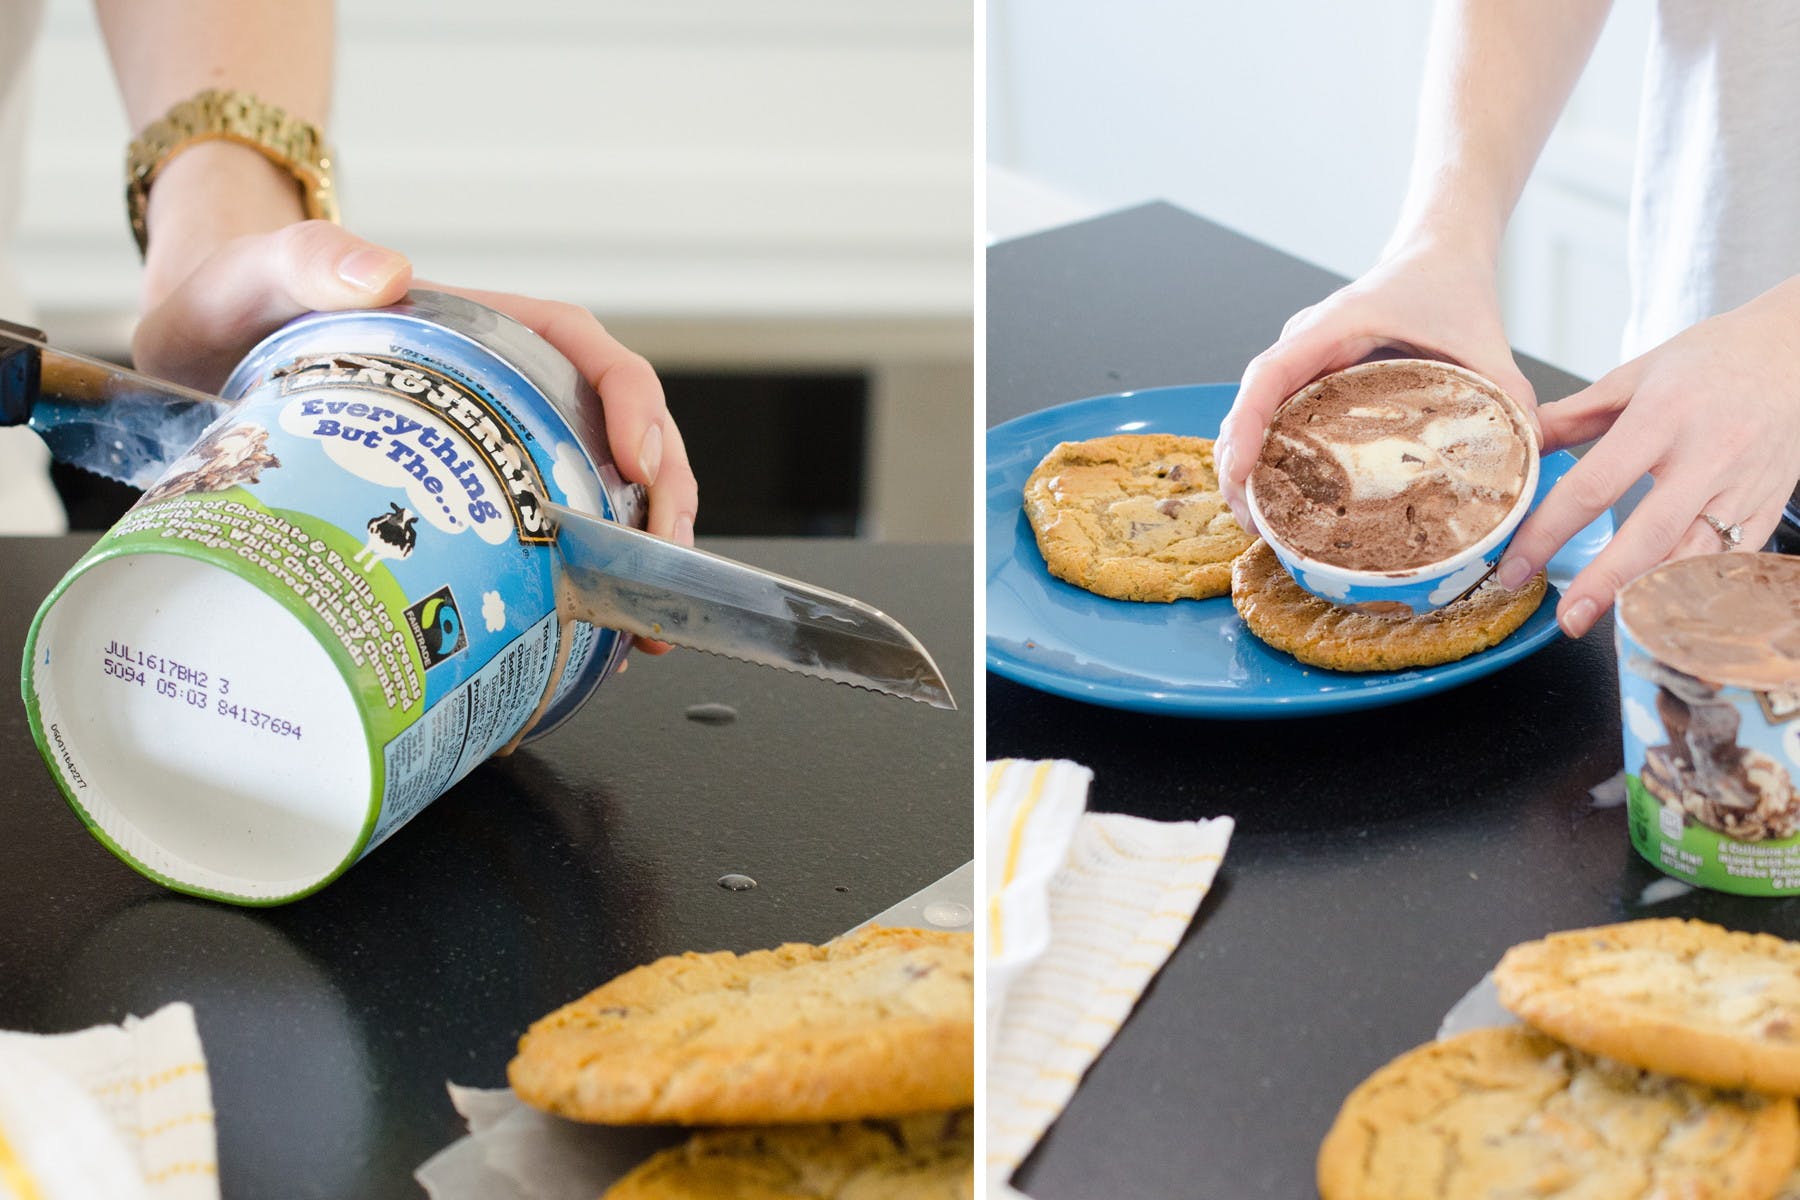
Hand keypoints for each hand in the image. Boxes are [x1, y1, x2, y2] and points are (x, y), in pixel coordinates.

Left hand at [133, 219, 697, 654]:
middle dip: (661, 499)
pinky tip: (589, 640)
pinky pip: (549, 540)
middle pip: (623, 437)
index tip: (640, 463)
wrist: (198, 354)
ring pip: (602, 495)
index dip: (635, 408)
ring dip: (638, 553)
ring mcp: (498, 451)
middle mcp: (511, 392)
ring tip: (640, 622)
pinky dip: (581, 587)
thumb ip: (315, 259)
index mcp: (491, 332)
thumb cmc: (241, 305)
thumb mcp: (268, 274)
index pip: (593, 357)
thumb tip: (386, 272)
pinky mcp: (473, 505)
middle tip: (657, 562)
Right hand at [1215, 238, 1534, 531]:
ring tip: (1259, 520)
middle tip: (1251, 520)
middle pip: (1249, 406)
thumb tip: (1530, 449)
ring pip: (1255, 415)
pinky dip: (1269, 455)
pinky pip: (1277, 417)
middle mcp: (1304, 344)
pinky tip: (1281, 496)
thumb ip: (1508, 390)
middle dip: (1237, 465)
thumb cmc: (1450, 284)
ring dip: (1248, 465)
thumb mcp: (1483, 337)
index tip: (1239, 472)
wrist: (1439, 251)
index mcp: (1332, 327)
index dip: (1245, 427)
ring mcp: (1303, 361)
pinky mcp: (1312, 377)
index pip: (1268, 376)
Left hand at [1494, 282, 1799, 637]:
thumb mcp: (1636, 375)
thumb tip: (1518, 445)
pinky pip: (1731, 561)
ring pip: (1695, 557)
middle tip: (1567, 618)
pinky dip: (1695, 589)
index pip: (1595, 485)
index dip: (1549, 531)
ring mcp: (1745, 487)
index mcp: (1663, 417)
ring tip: (1607, 623)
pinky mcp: (1771, 508)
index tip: (1516, 564)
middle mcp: (1708, 455)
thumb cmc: (1711, 361)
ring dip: (1650, 596)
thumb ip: (1574, 416)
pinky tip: (1661, 609)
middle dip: (1605, 583)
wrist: (1794, 350)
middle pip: (1650, 534)